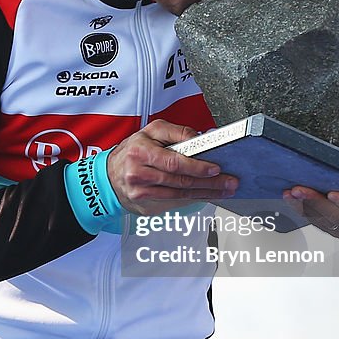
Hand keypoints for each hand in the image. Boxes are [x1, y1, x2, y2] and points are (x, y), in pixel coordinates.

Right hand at [107, 120, 238, 214]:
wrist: (109, 175)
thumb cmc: (133, 150)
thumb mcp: (151, 131)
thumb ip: (177, 132)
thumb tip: (202, 138)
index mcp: (140, 152)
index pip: (174, 162)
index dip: (197, 167)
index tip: (216, 168)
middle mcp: (139, 174)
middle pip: (180, 181)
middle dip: (209, 183)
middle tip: (229, 182)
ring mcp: (141, 194)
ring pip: (180, 195)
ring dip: (206, 193)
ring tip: (224, 190)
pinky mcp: (146, 206)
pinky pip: (175, 203)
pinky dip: (194, 200)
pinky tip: (207, 196)